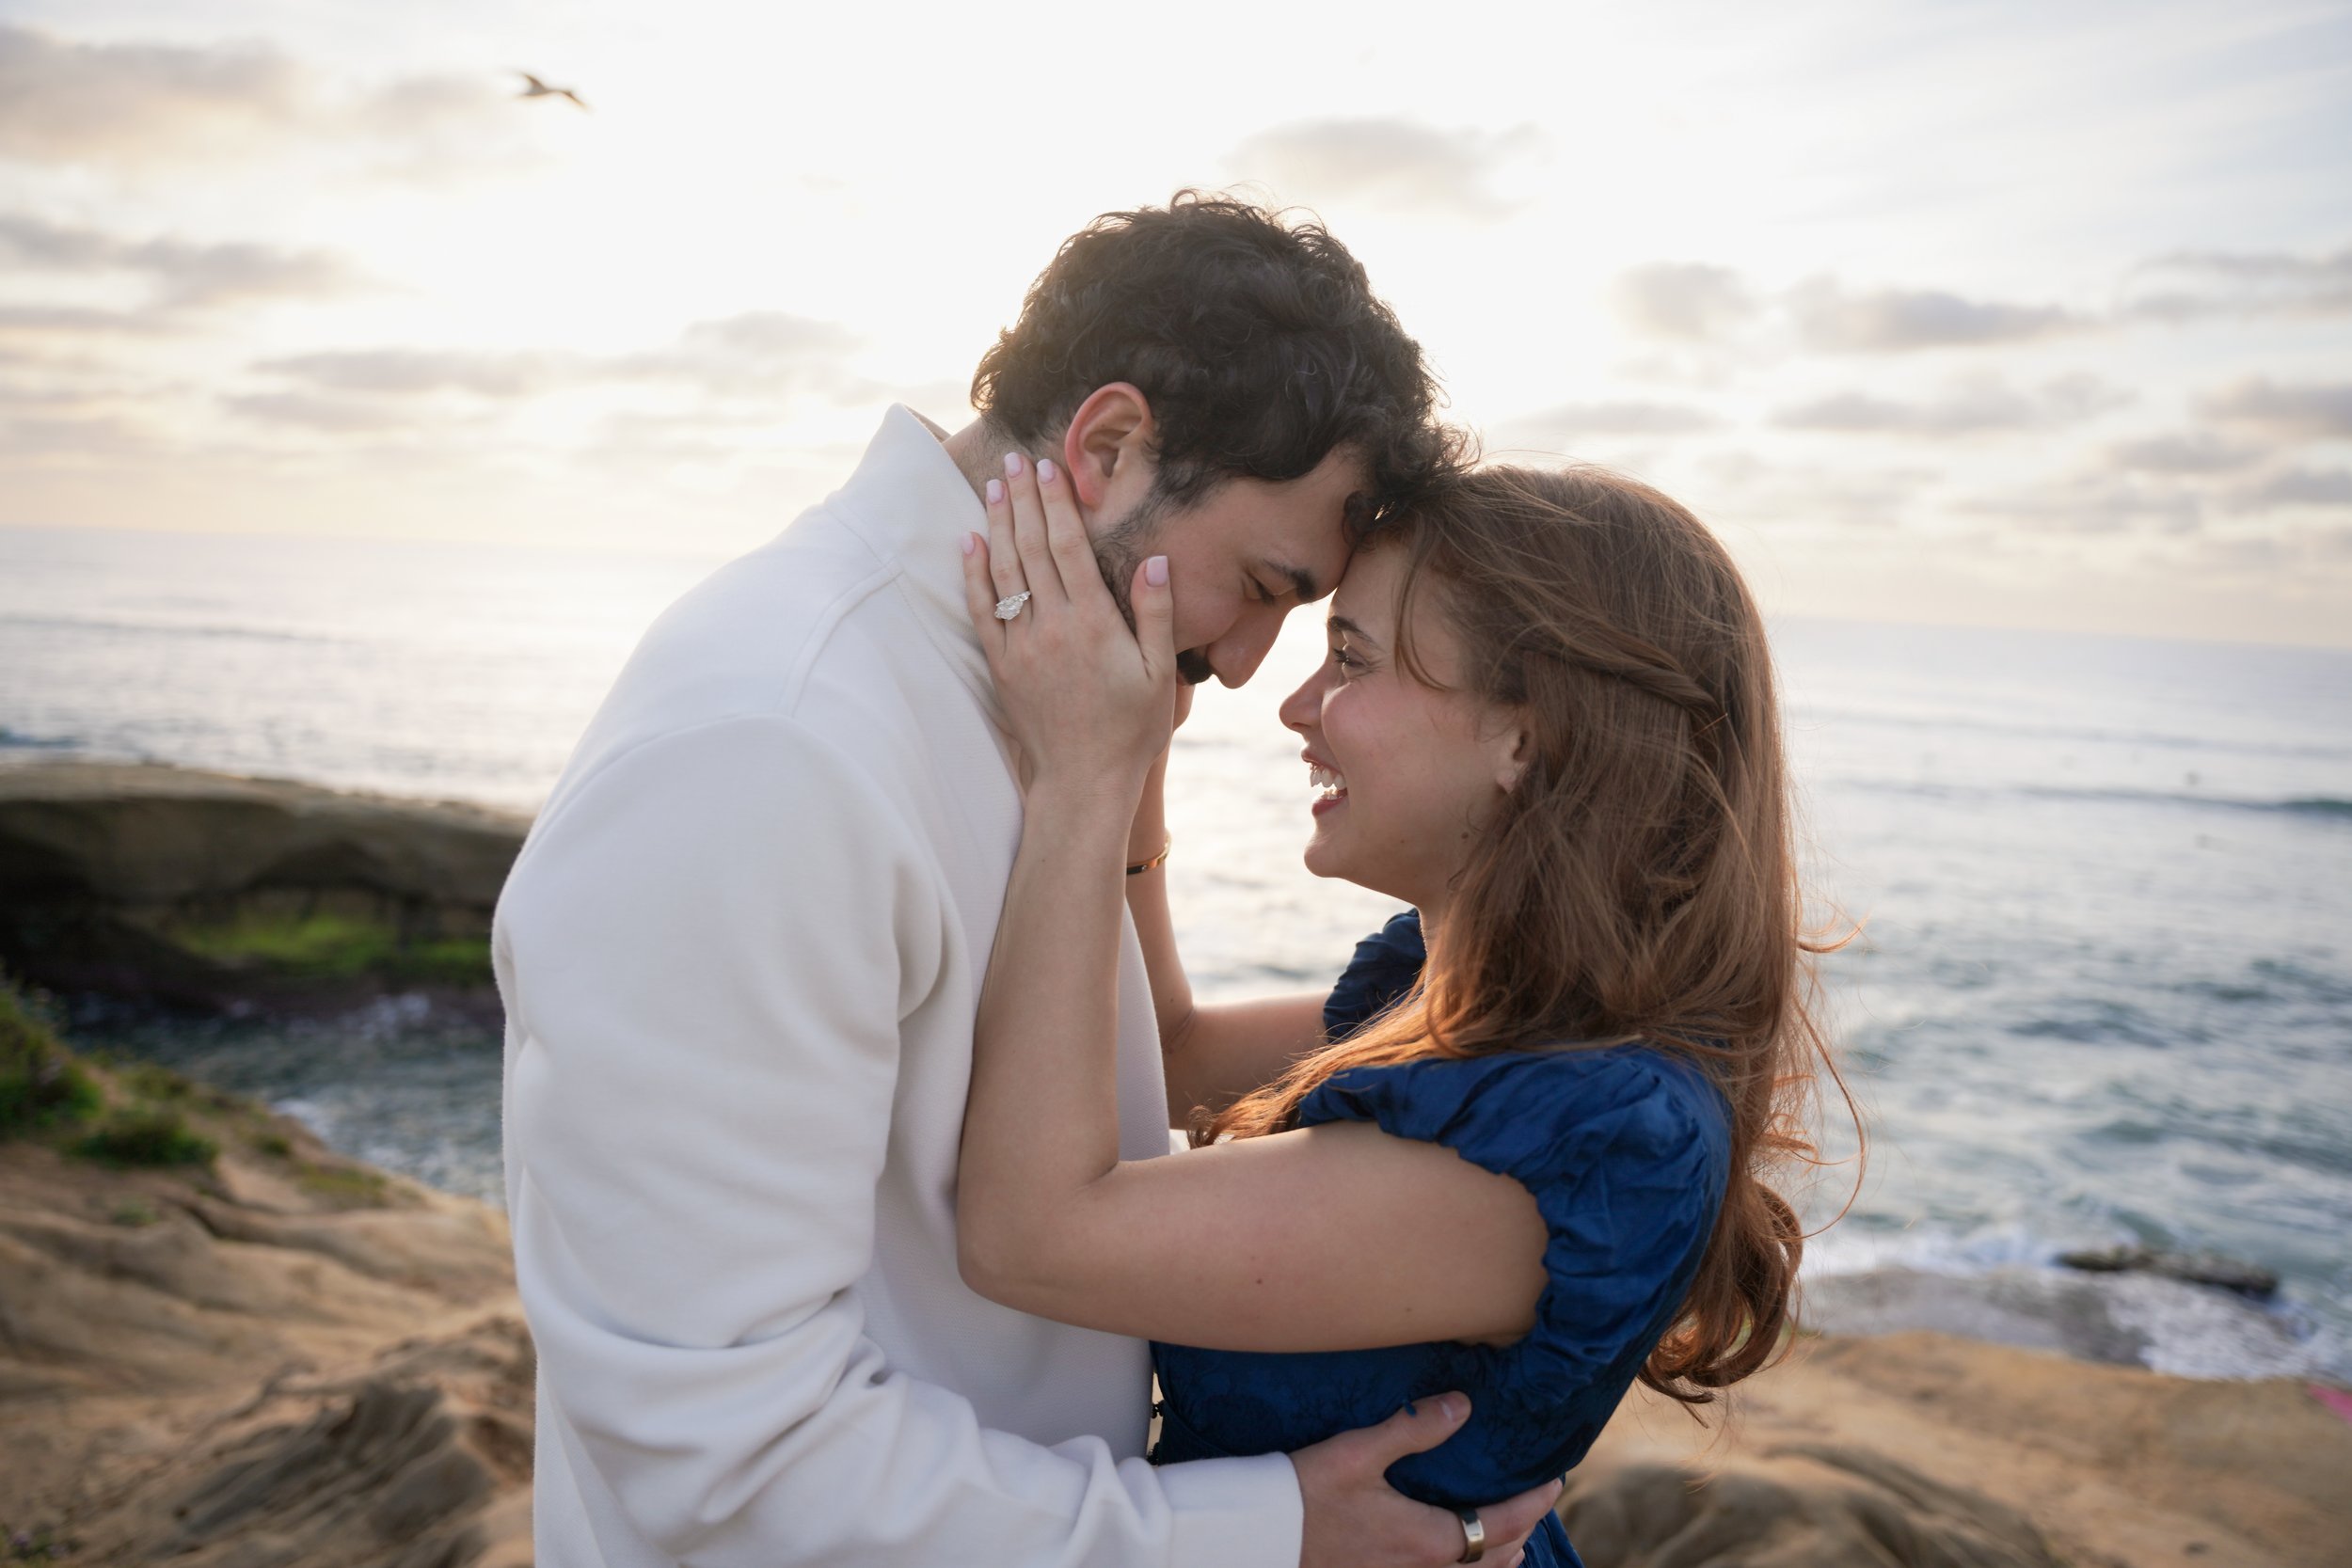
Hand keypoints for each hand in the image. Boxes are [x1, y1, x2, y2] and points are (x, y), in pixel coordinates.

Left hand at [961, 452, 1178, 806]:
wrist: (1083, 782)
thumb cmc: (1131, 730)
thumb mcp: (1160, 674)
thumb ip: (1156, 615)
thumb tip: (1155, 561)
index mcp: (1094, 624)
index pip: (1070, 547)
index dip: (1058, 503)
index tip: (1049, 468)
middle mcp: (1053, 628)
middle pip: (1032, 549)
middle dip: (1023, 500)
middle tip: (1014, 460)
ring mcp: (1022, 647)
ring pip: (1004, 572)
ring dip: (997, 525)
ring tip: (993, 487)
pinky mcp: (1002, 667)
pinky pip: (982, 612)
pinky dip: (974, 574)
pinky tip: (970, 543)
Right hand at [1291, 1395, 1561, 1567]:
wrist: (1260, 1537)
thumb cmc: (1306, 1493)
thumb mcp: (1359, 1452)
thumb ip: (1414, 1428)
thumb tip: (1463, 1405)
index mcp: (1428, 1540)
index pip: (1501, 1525)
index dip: (1533, 1503)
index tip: (1554, 1482)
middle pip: (1494, 1559)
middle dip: (1522, 1530)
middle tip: (1536, 1502)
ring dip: (1498, 1557)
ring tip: (1512, 1537)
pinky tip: (1457, 1559)